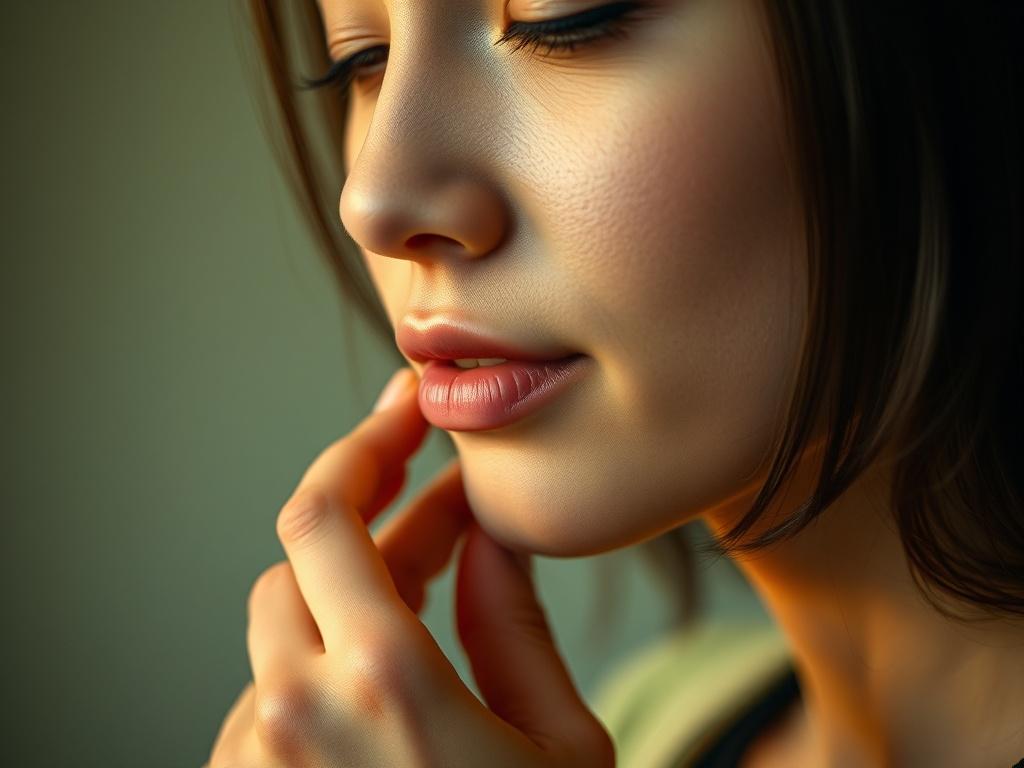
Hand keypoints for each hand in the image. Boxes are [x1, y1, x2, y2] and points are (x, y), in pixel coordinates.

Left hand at [204, 367, 614, 767]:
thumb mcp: (562, 746)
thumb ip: (516, 630)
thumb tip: (490, 543)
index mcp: (382, 680)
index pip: (326, 516)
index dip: (364, 445)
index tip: (403, 413)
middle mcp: (296, 713)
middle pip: (299, 557)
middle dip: (371, 512)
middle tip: (430, 486)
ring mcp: (259, 758)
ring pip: (286, 625)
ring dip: (351, 592)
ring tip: (430, 579)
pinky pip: (273, 694)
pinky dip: (326, 660)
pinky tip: (385, 669)